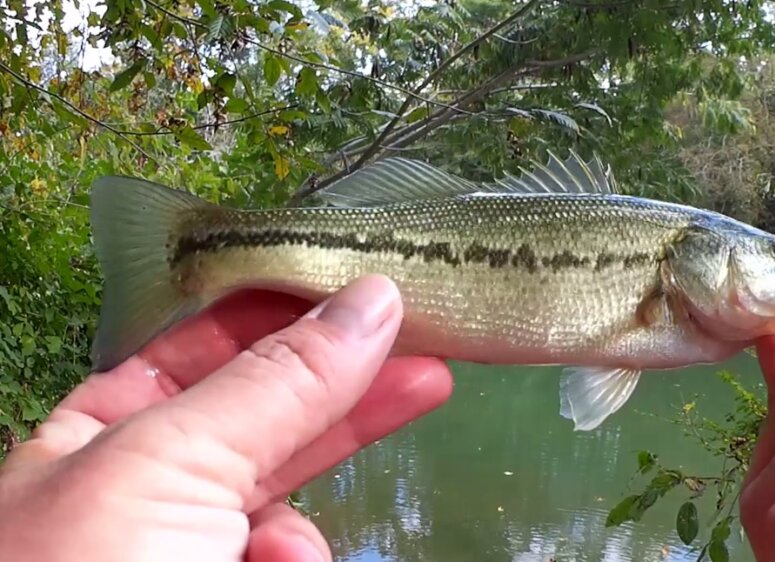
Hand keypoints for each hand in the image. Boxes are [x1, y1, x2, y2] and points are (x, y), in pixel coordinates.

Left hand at [0, 275, 452, 561]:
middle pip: (267, 418)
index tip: (363, 291)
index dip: (284, 314)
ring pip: (285, 509)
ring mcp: (193, 552)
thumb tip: (370, 299)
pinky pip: (287, 561)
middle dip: (346, 394)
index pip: (206, 348)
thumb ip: (277, 381)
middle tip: (431, 363)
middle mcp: (147, 491)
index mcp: (100, 436)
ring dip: (301, 529)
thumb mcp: (170, 464)